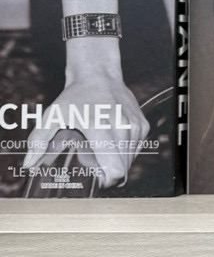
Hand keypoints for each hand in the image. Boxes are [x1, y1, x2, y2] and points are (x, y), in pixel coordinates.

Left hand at [22, 66, 149, 188]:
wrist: (99, 75)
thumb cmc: (75, 98)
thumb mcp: (52, 116)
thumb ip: (39, 141)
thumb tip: (29, 165)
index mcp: (100, 128)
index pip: (115, 170)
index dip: (106, 181)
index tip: (96, 178)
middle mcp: (122, 128)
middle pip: (122, 169)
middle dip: (107, 171)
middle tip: (90, 155)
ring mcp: (135, 127)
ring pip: (129, 161)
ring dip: (115, 161)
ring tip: (99, 144)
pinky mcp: (142, 126)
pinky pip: (135, 151)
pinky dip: (123, 151)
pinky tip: (110, 138)